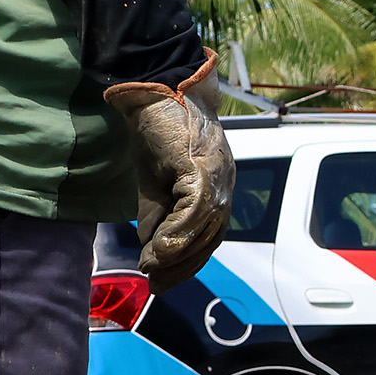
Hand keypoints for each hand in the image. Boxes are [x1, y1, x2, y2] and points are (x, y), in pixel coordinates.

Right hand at [102, 53, 235, 290]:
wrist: (154, 91)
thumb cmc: (157, 133)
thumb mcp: (153, 185)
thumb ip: (157, 218)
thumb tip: (150, 255)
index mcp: (217, 188)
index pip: (209, 237)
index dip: (187, 264)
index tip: (163, 282)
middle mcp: (225, 184)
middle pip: (211, 238)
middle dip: (183, 266)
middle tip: (156, 283)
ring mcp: (218, 175)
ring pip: (206, 227)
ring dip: (177, 254)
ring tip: (151, 268)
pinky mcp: (203, 166)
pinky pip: (196, 208)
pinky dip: (178, 232)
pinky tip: (158, 247)